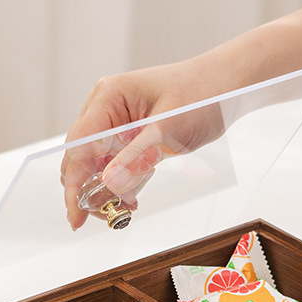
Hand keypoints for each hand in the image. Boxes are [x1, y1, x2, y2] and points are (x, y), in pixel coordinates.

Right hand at [60, 61, 226, 229]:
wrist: (226, 85)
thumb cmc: (203, 94)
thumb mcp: (170, 130)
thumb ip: (138, 157)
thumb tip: (109, 184)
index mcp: (109, 97)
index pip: (79, 146)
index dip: (75, 184)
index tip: (77, 215)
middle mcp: (106, 107)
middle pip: (81, 157)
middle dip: (89, 190)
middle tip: (107, 216)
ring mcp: (117, 121)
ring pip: (96, 163)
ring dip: (105, 190)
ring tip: (123, 210)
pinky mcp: (130, 134)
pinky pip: (115, 163)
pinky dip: (120, 183)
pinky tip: (131, 198)